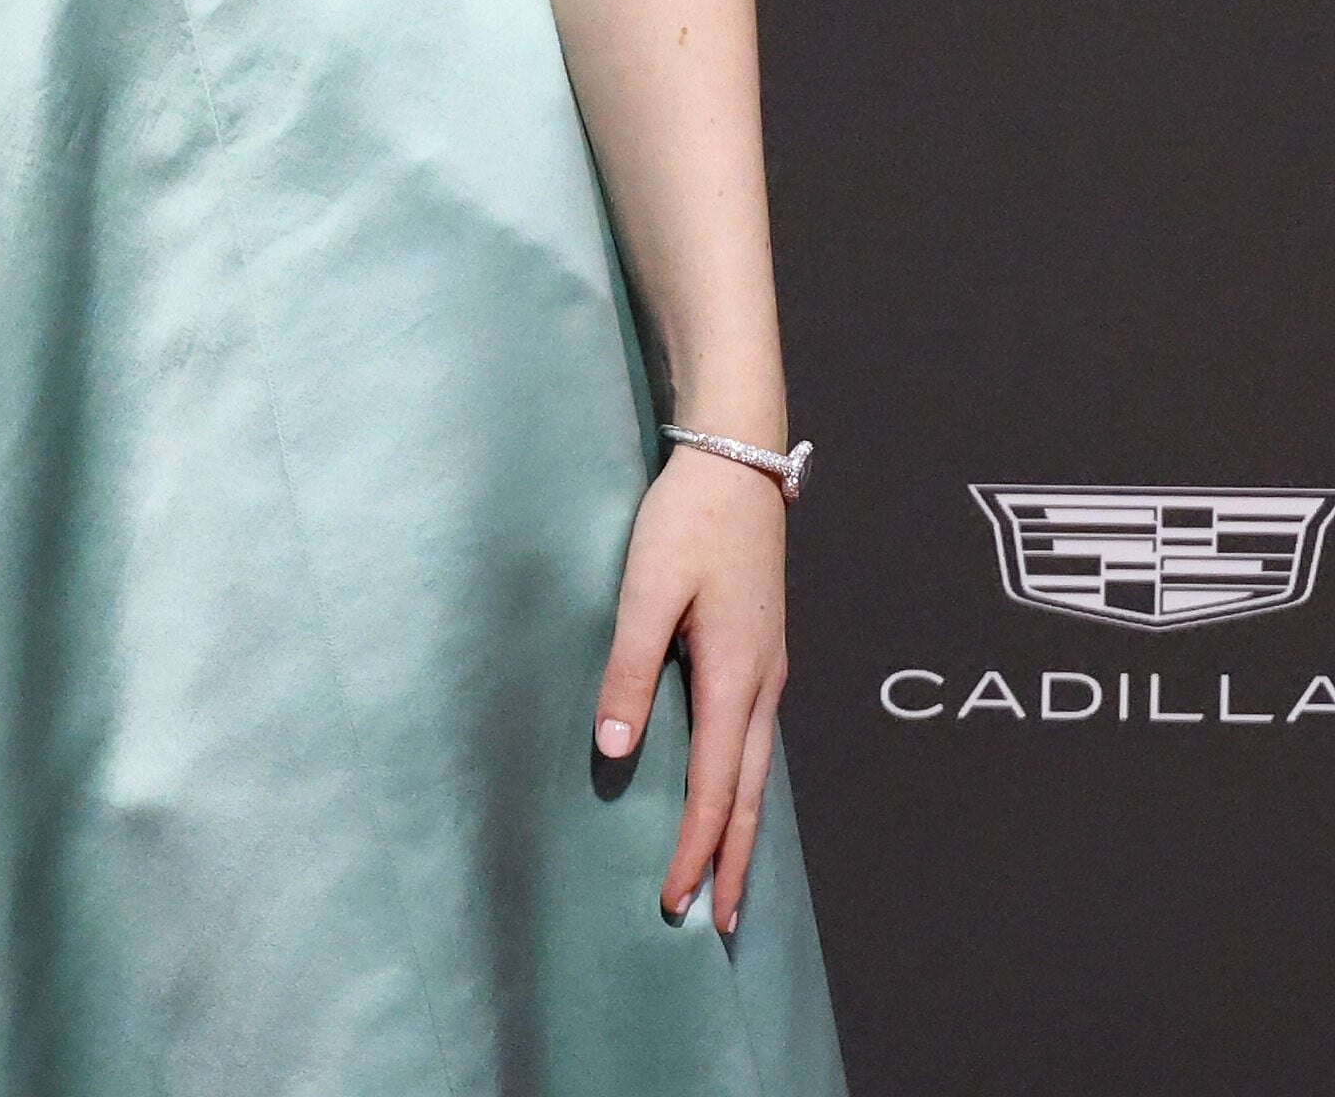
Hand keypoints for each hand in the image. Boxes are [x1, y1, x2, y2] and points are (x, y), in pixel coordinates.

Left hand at [593, 443, 787, 934]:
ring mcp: (768, 669)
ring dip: (741, 829)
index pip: (716, 790)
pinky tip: (730, 795)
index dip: (696, 850)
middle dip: (733, 863)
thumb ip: (631, 668)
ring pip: (757, 772)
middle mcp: (762, 684)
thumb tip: (618, 752)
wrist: (736, 459)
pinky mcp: (760, 652)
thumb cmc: (688, 519)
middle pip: (749, 796)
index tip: (674, 901)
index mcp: (736, 677)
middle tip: (718, 926)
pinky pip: (754, 741)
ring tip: (728, 880)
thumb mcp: (649, 588)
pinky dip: (743, 786)